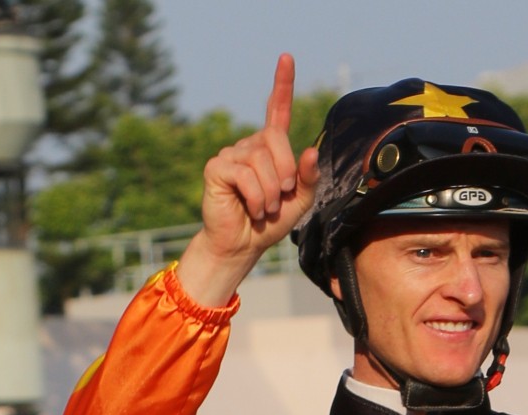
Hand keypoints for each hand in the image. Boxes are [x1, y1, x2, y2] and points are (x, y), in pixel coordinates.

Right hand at [178, 53, 320, 305]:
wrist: (244, 244)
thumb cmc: (272, 221)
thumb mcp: (300, 200)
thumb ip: (308, 176)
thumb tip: (312, 150)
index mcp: (270, 148)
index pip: (277, 111)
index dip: (282, 85)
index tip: (287, 58)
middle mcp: (249, 145)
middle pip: (275, 139)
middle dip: (287, 171)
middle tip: (283, 195)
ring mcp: (230, 154)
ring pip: (261, 160)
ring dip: (271, 191)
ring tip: (266, 207)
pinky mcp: (216, 167)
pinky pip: (244, 174)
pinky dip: (257, 197)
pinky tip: (253, 209)